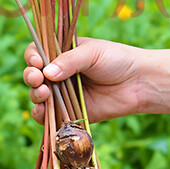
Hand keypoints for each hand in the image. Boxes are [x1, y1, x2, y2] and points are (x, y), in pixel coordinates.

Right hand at [23, 37, 146, 123]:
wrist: (138, 83)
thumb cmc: (117, 60)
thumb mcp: (92, 53)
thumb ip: (69, 61)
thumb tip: (46, 73)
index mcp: (62, 53)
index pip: (37, 52)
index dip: (32, 56)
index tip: (37, 61)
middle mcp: (59, 73)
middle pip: (33, 75)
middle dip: (31, 76)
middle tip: (37, 78)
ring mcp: (63, 94)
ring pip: (38, 96)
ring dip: (35, 95)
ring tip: (44, 93)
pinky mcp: (69, 113)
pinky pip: (49, 116)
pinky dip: (42, 115)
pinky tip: (43, 111)